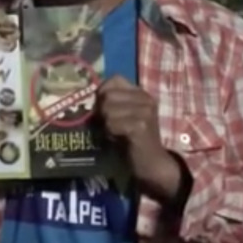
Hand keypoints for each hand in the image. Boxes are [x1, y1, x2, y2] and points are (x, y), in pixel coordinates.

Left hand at [96, 75, 181, 198]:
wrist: (152, 163)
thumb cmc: (134, 140)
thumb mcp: (124, 116)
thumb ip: (112, 103)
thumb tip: (89, 96)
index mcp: (142, 93)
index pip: (115, 79)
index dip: (104, 91)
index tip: (103, 107)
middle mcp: (146, 99)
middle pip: (108, 95)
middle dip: (102, 110)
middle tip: (108, 125)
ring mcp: (145, 111)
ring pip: (108, 110)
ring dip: (106, 124)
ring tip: (115, 133)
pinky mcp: (141, 125)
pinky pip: (112, 123)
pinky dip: (110, 133)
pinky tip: (119, 139)